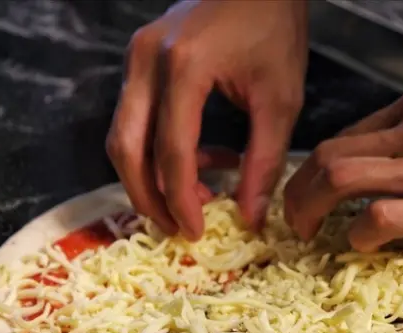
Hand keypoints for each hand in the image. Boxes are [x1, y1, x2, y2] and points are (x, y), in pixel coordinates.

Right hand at [106, 0, 306, 239]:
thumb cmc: (275, 29)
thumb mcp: (280, 99)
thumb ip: (264, 161)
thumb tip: (250, 217)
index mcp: (184, 68)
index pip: (170, 152)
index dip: (181, 200)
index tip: (196, 233)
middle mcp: (146, 61)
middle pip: (126, 149)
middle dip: (149, 199)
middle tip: (179, 228)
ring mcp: (135, 57)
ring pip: (122, 137)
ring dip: (149, 178)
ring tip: (195, 198)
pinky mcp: (138, 59)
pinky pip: (133, 119)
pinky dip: (155, 150)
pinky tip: (199, 159)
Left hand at [284, 85, 402, 251]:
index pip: (350, 134)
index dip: (323, 166)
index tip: (318, 190)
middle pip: (329, 153)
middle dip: (299, 187)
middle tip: (295, 217)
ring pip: (338, 178)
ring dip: (309, 208)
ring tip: (306, 234)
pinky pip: (376, 219)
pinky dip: (357, 235)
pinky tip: (360, 246)